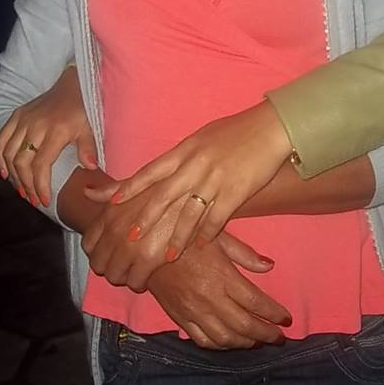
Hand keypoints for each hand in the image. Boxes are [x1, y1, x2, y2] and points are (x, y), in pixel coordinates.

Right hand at [0, 66, 95, 207]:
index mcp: (56, 131)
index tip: (44, 201)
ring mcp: (24, 120)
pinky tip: (4, 173)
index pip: (41, 164)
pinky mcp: (16, 115)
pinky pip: (1, 139)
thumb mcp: (90, 128)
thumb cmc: (83, 110)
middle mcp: (36, 126)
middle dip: (27, 185)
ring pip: (9, 153)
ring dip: (13, 176)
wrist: (73, 85)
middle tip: (33, 199)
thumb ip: (89, 148)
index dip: (40, 186)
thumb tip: (91, 167)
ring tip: (22, 191)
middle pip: (22, 162)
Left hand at [82, 189, 184, 288]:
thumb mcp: (138, 183)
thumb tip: (86, 192)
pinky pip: (136, 282)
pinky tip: (150, 275)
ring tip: (136, 272)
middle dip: (109, 268)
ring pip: (115, 276)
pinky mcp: (150, 260)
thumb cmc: (168, 185)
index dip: (96, 252)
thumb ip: (112, 191)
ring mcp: (131, 247)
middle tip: (123, 267)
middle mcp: (115, 232)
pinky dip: (140, 282)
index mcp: (110, 214)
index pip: (89, 244)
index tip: (107, 253)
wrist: (197, 193)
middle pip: (99, 264)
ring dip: (123, 278)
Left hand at [84, 101, 292, 257]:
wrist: (271, 128)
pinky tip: (201, 245)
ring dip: (176, 238)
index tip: (112, 201)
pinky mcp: (235, 192)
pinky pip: (216, 219)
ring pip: (188, 215)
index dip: (131, 187)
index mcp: (185, 149)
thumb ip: (185, 154)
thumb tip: (168, 167)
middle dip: (145, 220)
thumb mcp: (204, 137)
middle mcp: (195, 165)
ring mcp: (214, 180)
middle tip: (130, 238)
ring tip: (167, 256)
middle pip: (163, 197)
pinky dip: (207, 234)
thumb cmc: (237, 130)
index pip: (151, 170)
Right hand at [146, 233, 290, 348]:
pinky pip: (203, 340)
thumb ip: (245, 254)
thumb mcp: (218, 237)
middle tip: (279, 338)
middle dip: (266, 334)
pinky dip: (220, 346)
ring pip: (225, 338)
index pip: (256, 302)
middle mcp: (210, 299)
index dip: (274, 314)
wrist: (147, 248)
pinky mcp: (180, 319)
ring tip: (258, 341)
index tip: (286, 319)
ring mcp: (194, 312)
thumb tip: (270, 266)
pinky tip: (230, 343)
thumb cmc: (187, 237)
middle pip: (245, 326)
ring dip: (245, 343)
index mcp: (222, 277)